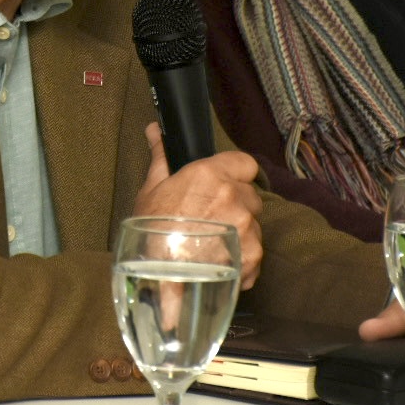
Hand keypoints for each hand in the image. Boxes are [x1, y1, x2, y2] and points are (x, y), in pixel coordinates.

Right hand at [131, 123, 262, 287]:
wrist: (156, 274)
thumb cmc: (150, 229)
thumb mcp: (152, 188)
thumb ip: (161, 156)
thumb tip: (155, 130)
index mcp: (211, 174)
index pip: (246, 163)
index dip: (237, 174)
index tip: (225, 185)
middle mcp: (234, 197)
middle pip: (250, 196)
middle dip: (237, 206)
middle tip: (212, 220)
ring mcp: (246, 227)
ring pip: (253, 225)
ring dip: (240, 234)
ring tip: (213, 247)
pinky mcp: (252, 256)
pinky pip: (254, 254)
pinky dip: (242, 261)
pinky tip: (220, 264)